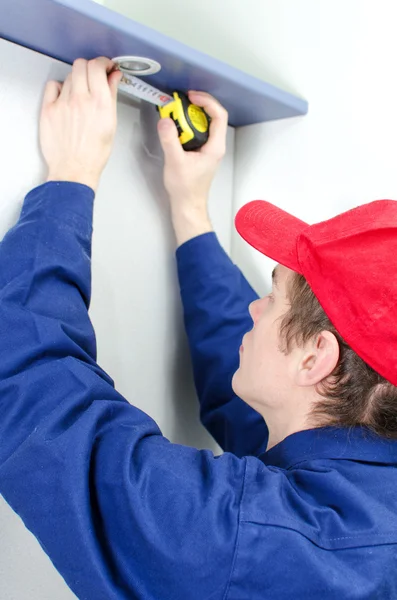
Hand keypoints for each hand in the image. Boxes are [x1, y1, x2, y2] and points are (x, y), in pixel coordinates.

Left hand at [40, 57, 122, 192]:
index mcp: (100, 103)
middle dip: (89, 68)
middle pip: (81, 65)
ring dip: (76, 80)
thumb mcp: (111, 123)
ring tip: (80, 96)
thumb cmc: (94, 152)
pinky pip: (52, 86)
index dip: (102, 62)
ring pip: (68, 76)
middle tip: (93, 77)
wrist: (74, 169)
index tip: (105, 67)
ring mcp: (62, 103)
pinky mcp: (48, 109)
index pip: (97, 66)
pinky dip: (59, 88)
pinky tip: (64, 98)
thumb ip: (112, 95)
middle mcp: (81, 99)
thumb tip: (114, 77)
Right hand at [157, 91, 227, 215]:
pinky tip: (176, 126)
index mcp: (215, 146)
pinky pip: (198, 131)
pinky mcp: (201, 151)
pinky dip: (188, 125)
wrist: (187, 204)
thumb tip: (165, 120)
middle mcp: (215, 145)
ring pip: (204, 123)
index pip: (219, 115)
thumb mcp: (175, 162)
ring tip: (176, 111)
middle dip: (197, 105)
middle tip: (181, 102)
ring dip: (191, 114)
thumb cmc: (185, 188)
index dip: (207, 101)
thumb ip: (170, 139)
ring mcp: (209, 148)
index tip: (191, 97)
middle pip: (212, 116)